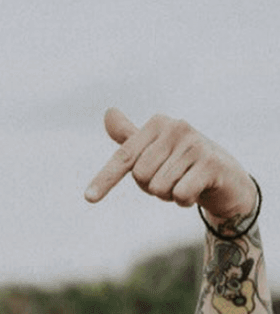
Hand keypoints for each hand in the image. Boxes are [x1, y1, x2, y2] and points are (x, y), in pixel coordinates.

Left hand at [84, 109, 255, 221]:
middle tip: (171, 178)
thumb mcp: (153, 149)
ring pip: (158, 188)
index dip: (105, 180)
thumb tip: (108, 113)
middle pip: (140, 177)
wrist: (225, 176)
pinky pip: (179, 194)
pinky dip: (184, 201)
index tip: (89, 199)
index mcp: (157, 124)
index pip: (123, 157)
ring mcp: (195, 143)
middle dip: (151, 187)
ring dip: (168, 195)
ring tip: (184, 182)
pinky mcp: (211, 162)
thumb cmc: (181, 163)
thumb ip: (129, 137)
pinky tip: (197, 190)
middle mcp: (176, 127)